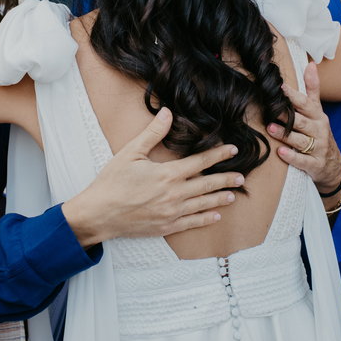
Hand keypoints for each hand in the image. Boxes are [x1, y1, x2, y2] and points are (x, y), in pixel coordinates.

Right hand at [62, 107, 245, 246]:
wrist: (99, 213)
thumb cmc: (112, 181)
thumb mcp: (131, 153)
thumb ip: (152, 134)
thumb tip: (167, 113)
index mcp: (167, 174)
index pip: (200, 162)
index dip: (218, 155)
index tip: (232, 150)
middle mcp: (174, 194)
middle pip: (207, 185)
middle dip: (226, 179)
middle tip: (241, 177)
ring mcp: (171, 213)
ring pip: (203, 205)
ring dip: (220, 198)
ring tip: (233, 195)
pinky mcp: (166, 227)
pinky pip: (191, 223)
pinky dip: (205, 219)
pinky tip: (215, 215)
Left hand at [268, 63, 340, 195]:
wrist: (333, 166)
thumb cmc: (319, 133)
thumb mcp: (318, 111)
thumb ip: (313, 89)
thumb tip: (311, 64)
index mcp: (318, 116)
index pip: (306, 104)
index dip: (294, 96)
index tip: (281, 88)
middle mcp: (320, 131)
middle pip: (302, 122)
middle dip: (287, 116)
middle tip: (271, 109)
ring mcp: (318, 149)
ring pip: (301, 141)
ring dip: (285, 135)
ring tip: (270, 128)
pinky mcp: (315, 165)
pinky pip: (303, 161)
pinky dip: (292, 158)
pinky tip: (280, 153)